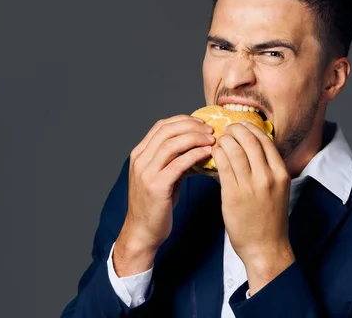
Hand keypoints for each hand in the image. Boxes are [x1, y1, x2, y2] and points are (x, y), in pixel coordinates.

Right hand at [113, 115, 214, 275]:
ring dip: (195, 138)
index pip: (161, 126)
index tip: (201, 122)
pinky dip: (195, 155)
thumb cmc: (155, 204)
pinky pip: (179, 164)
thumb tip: (198, 147)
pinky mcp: (157, 186)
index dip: (183, 120)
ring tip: (212, 139)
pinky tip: (208, 154)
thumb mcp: (162, 176)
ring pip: (172, 144)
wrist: (143, 231)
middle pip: (167, 131)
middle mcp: (140, 160)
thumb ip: (174, 160)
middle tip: (210, 130)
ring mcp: (146, 172)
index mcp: (139, 154)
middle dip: (192, 127)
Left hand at [212, 121, 294, 294]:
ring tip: (217, 142)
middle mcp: (268, 176)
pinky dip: (216, 155)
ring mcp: (251, 186)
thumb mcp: (278, 189)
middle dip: (234, 130)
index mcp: (281, 172)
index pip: (265, 139)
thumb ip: (268, 168)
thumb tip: (251, 146)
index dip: (250, 128)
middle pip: (249, 140)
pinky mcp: (233, 195)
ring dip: (223, 141)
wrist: (266, 247)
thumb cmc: (270, 218)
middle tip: (225, 130)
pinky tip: (213, 154)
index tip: (240, 126)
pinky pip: (222, 166)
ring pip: (233, 150)